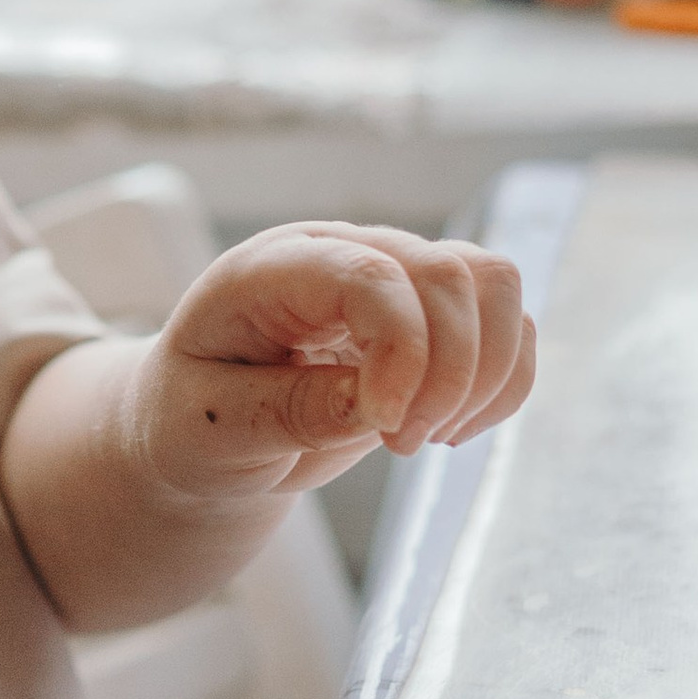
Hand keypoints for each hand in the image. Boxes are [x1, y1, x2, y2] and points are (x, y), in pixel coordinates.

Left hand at [133, 223, 532, 499]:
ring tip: (429, 436)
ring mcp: (389, 275)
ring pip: (494, 284)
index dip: (401, 353)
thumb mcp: (208, 428)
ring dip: (485, 374)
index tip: (386, 429)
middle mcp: (337, 253)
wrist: (199, 429)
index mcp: (267, 270)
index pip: (368, 275)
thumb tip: (377, 406)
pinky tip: (451, 428)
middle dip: (450, 374)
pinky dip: (502, 382)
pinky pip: (508, 324)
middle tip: (402, 444)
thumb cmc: (189, 420)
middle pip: (448, 274)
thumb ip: (286, 411)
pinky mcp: (428, 314)